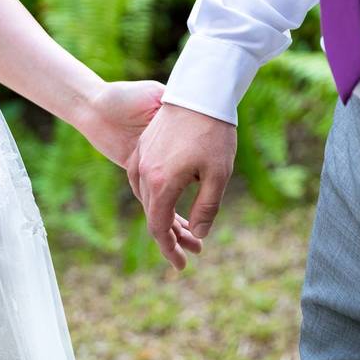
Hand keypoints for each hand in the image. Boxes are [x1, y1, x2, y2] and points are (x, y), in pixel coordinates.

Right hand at [77, 81, 201, 256]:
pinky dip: (154, 195)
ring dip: (163, 215)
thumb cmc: (213, 133)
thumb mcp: (218, 176)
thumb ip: (207, 208)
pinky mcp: (143, 147)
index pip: (159, 227)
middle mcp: (144, 173)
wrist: (199, 92)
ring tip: (184, 227)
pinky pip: (142, 180)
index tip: (181, 266)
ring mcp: (141, 158)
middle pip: (152, 214)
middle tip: (193, 250)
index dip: (169, 250)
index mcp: (161, 183)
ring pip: (146, 197)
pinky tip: (167, 197)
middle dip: (171, 236)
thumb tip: (199, 233)